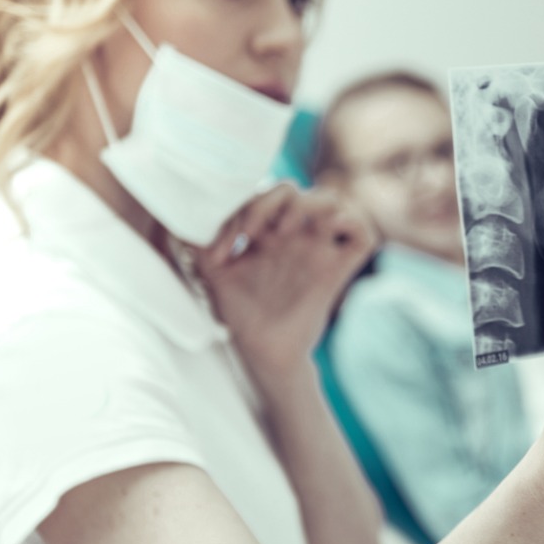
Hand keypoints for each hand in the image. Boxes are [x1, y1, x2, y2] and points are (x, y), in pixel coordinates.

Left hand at [191, 183, 377, 392]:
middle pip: (299, 191)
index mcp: (268, 233)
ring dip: (312, 204)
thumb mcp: (213, 274)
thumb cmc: (240, 315)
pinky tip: (325, 235)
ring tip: (287, 230)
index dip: (249, 205)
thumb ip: (199, 244)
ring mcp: (319, 250)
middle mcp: (296, 237)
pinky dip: (353, 223)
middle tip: (259, 231)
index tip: (231, 240)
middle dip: (278, 201)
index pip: (268, 194)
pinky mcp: (338, 270)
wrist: (262, 352)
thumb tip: (180, 217)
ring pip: (334, 201)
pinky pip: (363, 235)